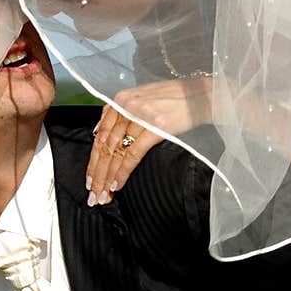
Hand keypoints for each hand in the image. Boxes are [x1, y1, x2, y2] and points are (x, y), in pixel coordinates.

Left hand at [86, 76, 212, 204]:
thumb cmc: (174, 99)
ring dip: (107, 177)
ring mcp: (140, 116)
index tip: (90, 179)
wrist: (201, 94)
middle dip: (97, 174)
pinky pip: (133, 153)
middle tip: (92, 195)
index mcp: (121, 100)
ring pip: (116, 152)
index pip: (100, 135)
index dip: (93, 160)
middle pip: (105, 146)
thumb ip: (120, 113)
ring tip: (102, 195)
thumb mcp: (142, 98)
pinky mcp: (155, 127)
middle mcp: (126, 107)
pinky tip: (117, 184)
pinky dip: (123, 171)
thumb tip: (98, 132)